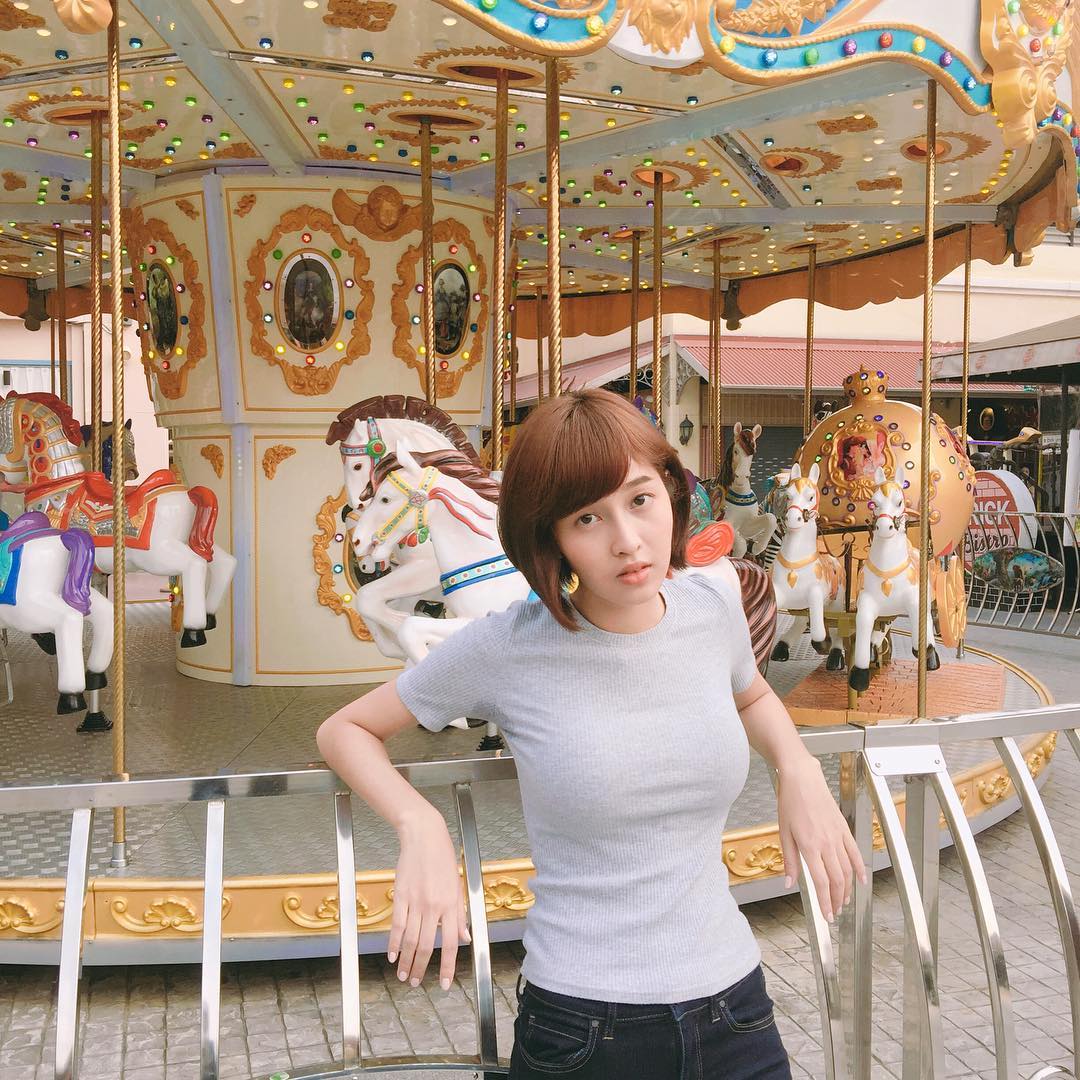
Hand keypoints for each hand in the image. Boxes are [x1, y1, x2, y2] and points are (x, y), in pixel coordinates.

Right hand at [388, 810, 471, 989]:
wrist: (424, 836)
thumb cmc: (443, 859)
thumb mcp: (457, 886)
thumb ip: (459, 915)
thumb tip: (465, 938)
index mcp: (451, 904)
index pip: (450, 943)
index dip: (448, 966)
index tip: (445, 984)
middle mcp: (434, 906)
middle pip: (426, 946)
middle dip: (421, 968)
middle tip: (416, 982)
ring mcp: (416, 901)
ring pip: (410, 939)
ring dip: (406, 961)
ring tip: (403, 974)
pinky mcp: (401, 895)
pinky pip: (396, 925)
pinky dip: (393, 943)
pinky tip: (392, 955)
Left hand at [776, 756, 866, 921]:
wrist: (803, 779)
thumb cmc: (790, 803)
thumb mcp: (783, 833)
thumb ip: (789, 861)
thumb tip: (789, 883)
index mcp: (809, 846)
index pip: (820, 882)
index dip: (825, 902)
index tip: (827, 915)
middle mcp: (826, 843)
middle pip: (837, 879)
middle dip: (836, 899)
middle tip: (835, 911)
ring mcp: (838, 836)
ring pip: (848, 869)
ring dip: (847, 888)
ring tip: (843, 900)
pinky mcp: (844, 829)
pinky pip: (855, 853)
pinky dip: (860, 868)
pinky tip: (861, 880)